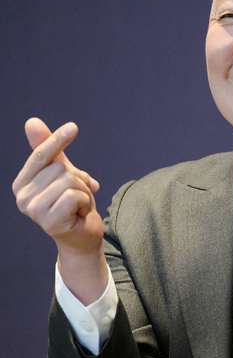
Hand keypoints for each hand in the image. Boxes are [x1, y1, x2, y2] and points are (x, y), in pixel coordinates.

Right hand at [13, 118, 107, 303]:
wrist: (82, 235)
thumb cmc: (73, 203)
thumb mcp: (63, 173)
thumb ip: (50, 150)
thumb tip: (31, 121)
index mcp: (23, 182)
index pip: (41, 155)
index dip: (57, 140)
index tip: (73, 127)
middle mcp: (22, 196)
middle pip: (61, 168)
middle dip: (78, 179)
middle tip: (77, 195)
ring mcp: (33, 210)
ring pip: (70, 181)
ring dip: (83, 191)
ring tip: (78, 204)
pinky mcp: (49, 222)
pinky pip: (75, 195)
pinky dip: (85, 202)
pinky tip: (79, 213)